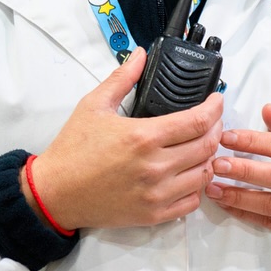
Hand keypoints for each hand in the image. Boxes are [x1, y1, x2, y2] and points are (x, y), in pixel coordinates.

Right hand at [24, 47, 224, 230]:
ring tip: (201, 146)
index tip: (217, 100)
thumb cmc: (72, 150)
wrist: (54, 193)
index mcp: (144, 137)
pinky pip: (191, 202)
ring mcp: (156, 193)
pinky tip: (188, 174)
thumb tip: (140, 55)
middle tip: (212, 121)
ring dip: (209, 158)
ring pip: (203, 174)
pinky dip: (196, 186)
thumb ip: (122, 78)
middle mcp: (155, 167)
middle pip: (207, 147)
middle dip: (216, 129)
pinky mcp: (153, 215)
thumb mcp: (93, 105)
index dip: (215, 108)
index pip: (198, 121)